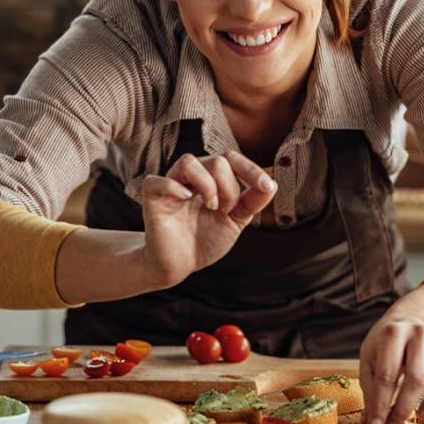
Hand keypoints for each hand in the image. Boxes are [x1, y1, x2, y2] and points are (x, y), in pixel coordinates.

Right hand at [140, 150, 276, 288]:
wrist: (180, 265)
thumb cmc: (205, 240)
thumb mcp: (236, 221)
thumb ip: (252, 202)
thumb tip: (271, 184)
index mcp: (212, 179)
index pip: (230, 158)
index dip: (250, 168)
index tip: (265, 186)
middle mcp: (191, 177)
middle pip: (215, 161)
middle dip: (229, 188)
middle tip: (224, 211)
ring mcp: (171, 185)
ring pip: (188, 162)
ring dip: (206, 185)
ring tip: (210, 207)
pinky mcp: (152, 198)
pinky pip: (158, 181)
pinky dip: (174, 188)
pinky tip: (185, 200)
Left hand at [358, 281, 423, 423]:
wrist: (409, 319)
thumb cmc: (387, 344)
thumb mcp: (370, 359)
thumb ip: (370, 390)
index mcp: (392, 333)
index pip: (387, 374)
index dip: (381, 403)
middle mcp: (420, 333)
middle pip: (416, 376)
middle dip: (403, 407)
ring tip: (423, 415)